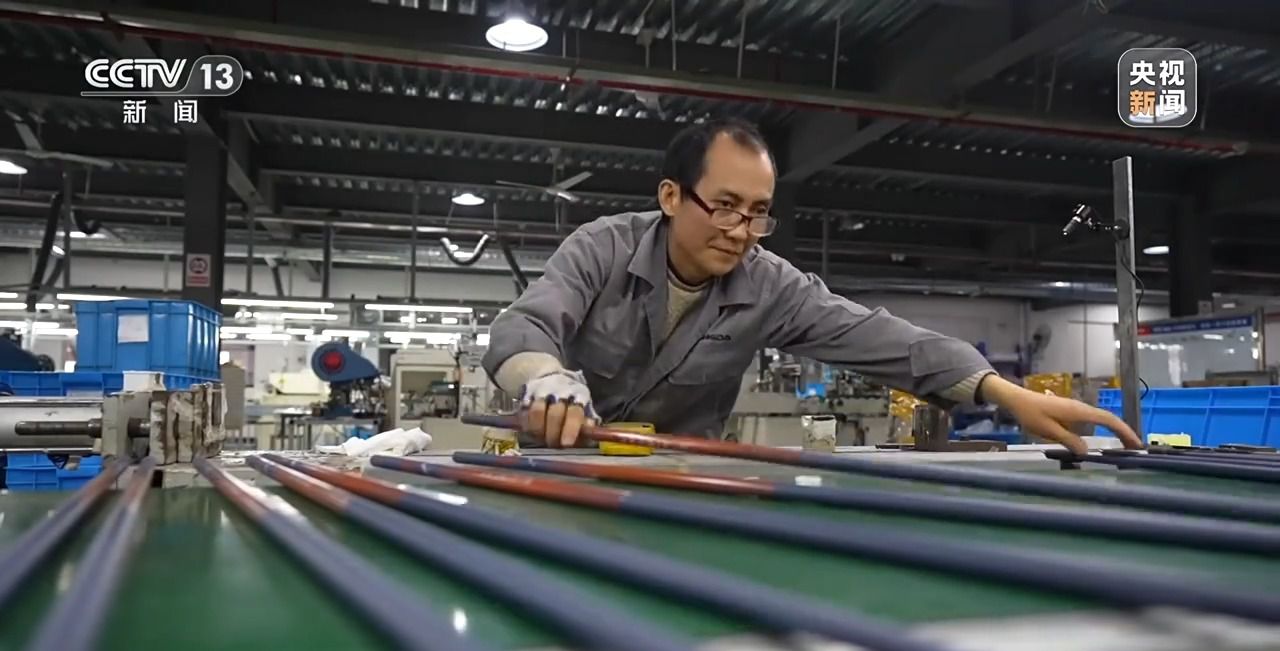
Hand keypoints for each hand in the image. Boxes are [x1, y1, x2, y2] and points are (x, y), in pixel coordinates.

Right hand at [519, 370, 597, 447]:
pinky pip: (524, 412)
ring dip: (539, 430)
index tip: (566, 444)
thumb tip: (588, 434)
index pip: (574, 413)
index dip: (570, 429)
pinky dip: (526, 425)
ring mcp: (542, 391)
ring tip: (541, 438)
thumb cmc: (572, 401)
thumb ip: (587, 424)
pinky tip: (531, 432)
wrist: (552, 378)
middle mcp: (560, 391)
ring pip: (537, 412)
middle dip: (553, 434)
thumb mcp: (584, 409)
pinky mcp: (527, 394)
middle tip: (553, 445)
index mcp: (578, 395)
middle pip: (555, 414)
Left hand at [981, 375, 1142, 454]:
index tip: (1135, 444)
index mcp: (1078, 411)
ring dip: (1115, 431)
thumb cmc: (1031, 414)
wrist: (1016, 399)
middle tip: (1135, 449)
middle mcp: (1081, 408)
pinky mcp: (1070, 412)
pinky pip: (1092, 421)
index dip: (1124, 431)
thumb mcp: (1048, 430)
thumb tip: (1086, 452)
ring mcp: (1076, 409)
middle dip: (1124, 433)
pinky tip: (1103, 440)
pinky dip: (1103, 429)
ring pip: (1101, 420)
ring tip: (1124, 447)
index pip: (1108, 420)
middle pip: (1109, 419)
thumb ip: (1068, 440)